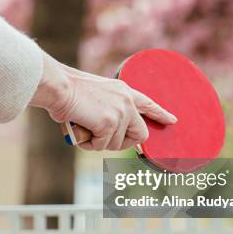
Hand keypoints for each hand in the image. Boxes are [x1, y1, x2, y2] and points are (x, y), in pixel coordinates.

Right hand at [30, 54, 176, 150]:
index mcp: (124, 91)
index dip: (160, 114)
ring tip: (85, 128)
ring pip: (117, 144)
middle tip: (105, 140)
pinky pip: (102, 146)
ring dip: (99, 143)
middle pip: (141, 134)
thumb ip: (107, 109)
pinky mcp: (109, 124)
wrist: (59, 87)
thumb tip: (104, 129)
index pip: (148, 104)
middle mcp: (127, 101)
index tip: (172, 120)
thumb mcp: (96, 95)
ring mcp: (120, 113)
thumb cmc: (67, 91)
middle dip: (125, 143)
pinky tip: (82, 131)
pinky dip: (89, 144)